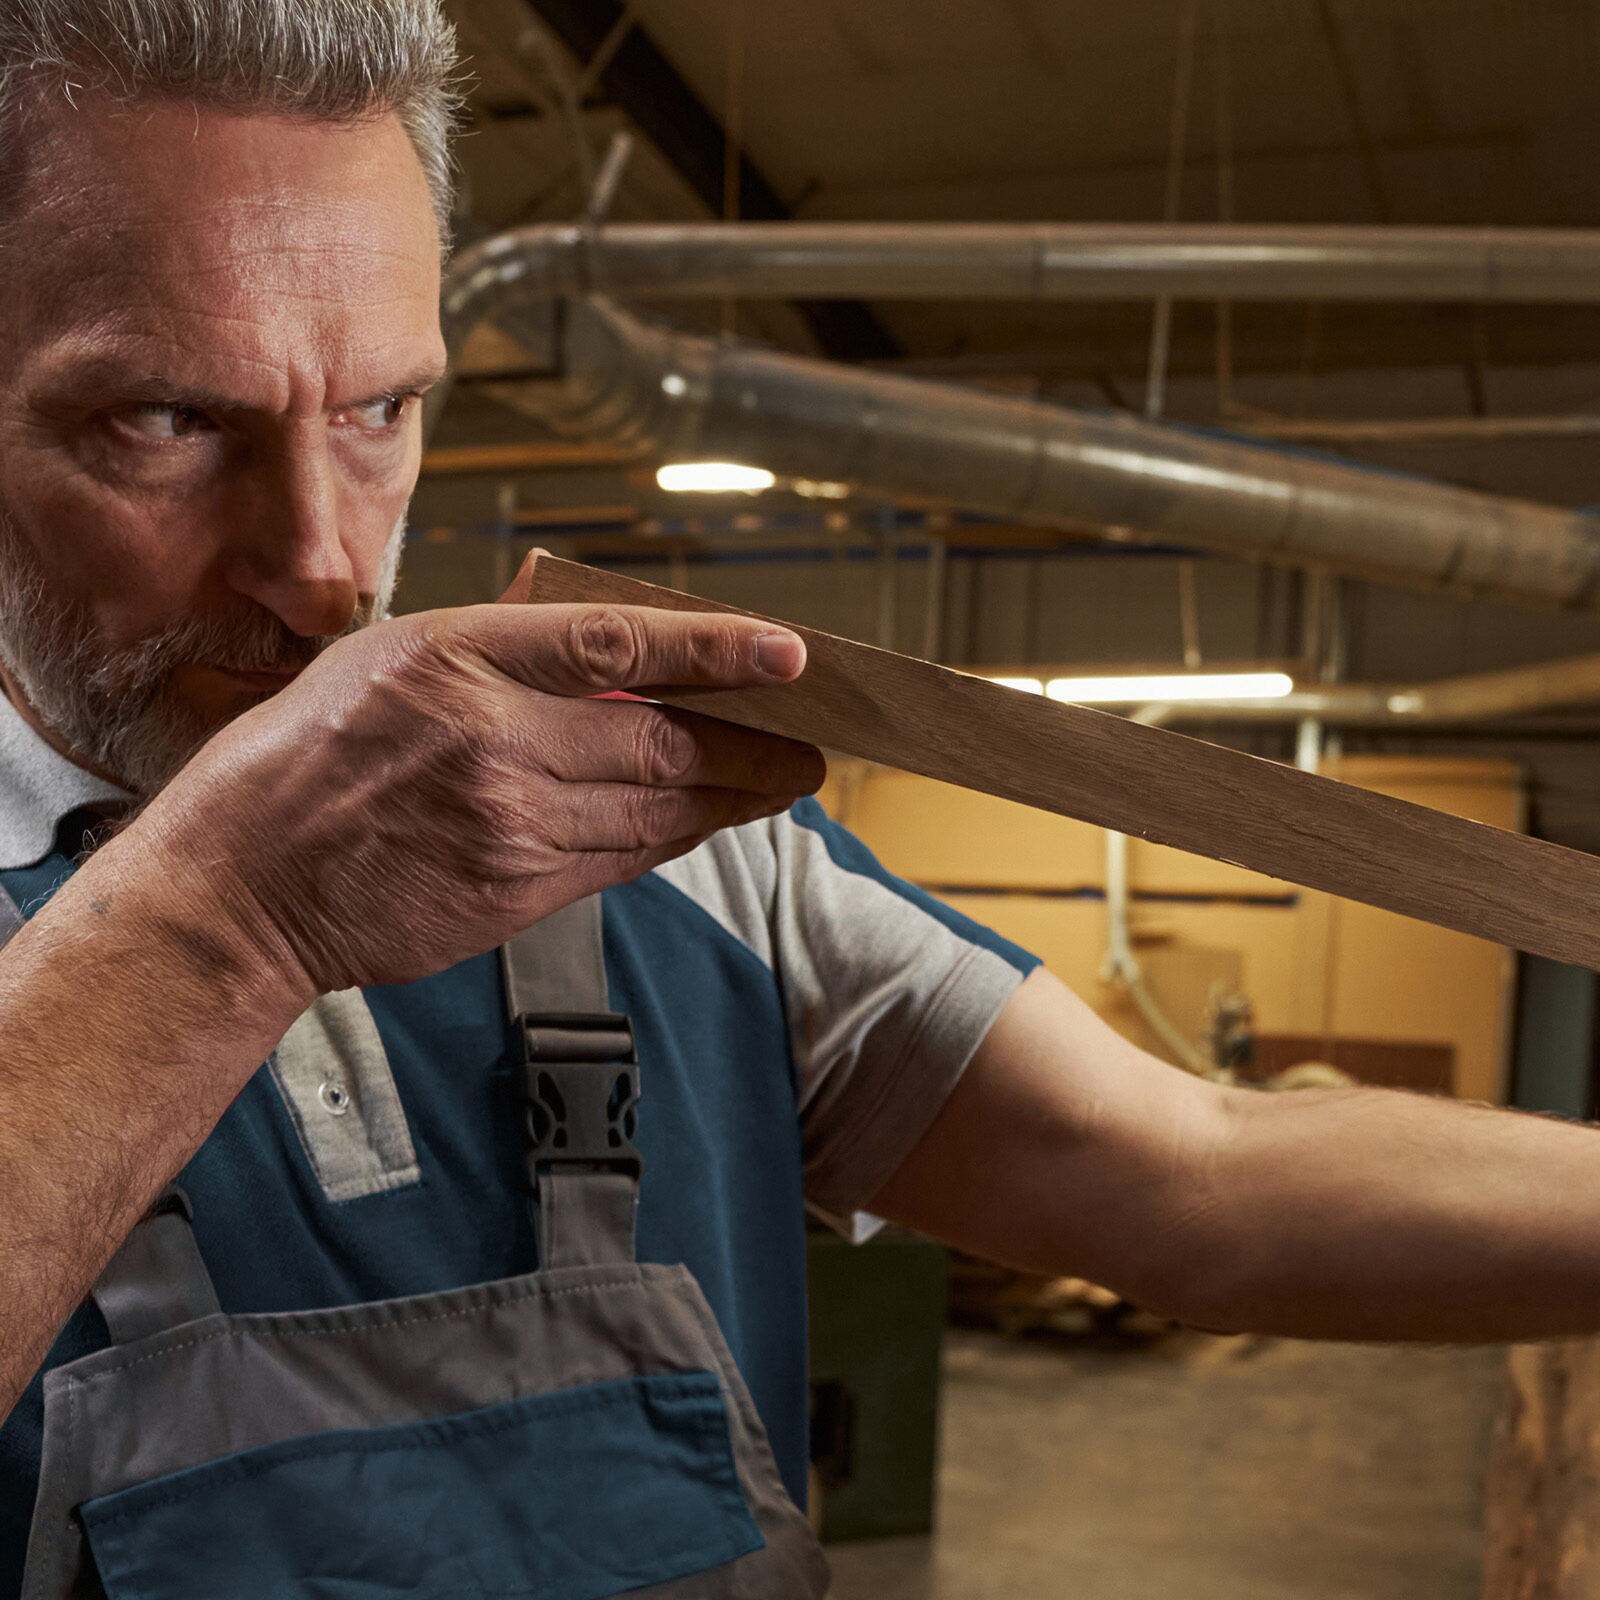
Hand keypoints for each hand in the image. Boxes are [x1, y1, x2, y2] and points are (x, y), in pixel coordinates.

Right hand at [129, 557, 824, 995]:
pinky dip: (675, 839)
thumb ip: (498, 648)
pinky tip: (706, 824)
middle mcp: (494, 740)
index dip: (717, 647)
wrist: (242, 887)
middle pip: (663, 740)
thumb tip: (606, 645)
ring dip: (732, 798)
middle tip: (808, 744)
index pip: (619, 643)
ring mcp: (509, 825)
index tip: (789, 654)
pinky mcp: (516, 892)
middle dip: (753, 746)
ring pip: (658, 809)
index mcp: (459, 659)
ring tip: (780, 781)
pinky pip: (624, 861)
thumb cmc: (302, 760)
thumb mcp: (387, 658)